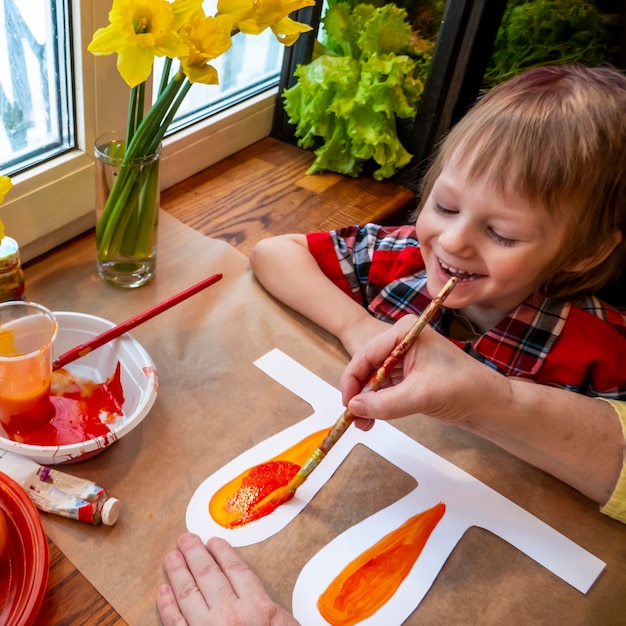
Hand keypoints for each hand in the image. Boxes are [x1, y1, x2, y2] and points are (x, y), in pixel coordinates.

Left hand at [157, 533, 298, 625]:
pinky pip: (174, 623)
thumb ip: (269, 610)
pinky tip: (163, 592)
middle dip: (195, 553)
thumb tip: (251, 593)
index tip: (213, 541)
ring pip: (188, 593)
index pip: (235, 569)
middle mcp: (230, 614)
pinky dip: (166, 605)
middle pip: (208, 574)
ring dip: (177, 572)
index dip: (222, 552)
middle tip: (185, 539)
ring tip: (171, 557)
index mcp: (257, 607)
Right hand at [340, 314, 510, 429]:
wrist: (489, 403)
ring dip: (366, 401)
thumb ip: (384, 403)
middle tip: (353, 418)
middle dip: (359, 393)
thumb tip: (353, 408)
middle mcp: (402, 340)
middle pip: (367, 366)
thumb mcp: (420, 396)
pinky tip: (372, 418)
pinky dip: (376, 403)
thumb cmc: (463, 389)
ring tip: (363, 424)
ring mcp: (405, 357)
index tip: (347, 404)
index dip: (352, 380)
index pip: (366, 354)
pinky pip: (383, 387)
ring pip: (373, 379)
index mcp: (405, 332)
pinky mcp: (408, 374)